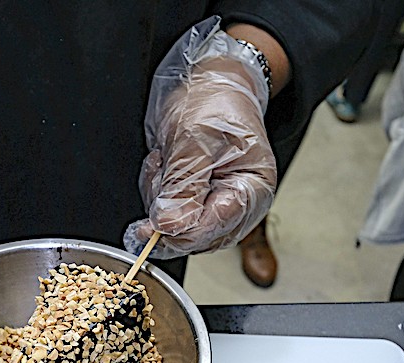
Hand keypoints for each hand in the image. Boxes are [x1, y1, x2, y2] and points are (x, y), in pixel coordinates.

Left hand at [124, 17, 276, 259]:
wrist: (208, 84)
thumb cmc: (213, 103)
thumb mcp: (193, 139)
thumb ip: (182, 186)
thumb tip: (170, 226)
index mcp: (252, 189)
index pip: (215, 227)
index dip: (180, 232)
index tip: (151, 226)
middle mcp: (238, 205)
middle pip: (196, 236)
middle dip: (167, 208)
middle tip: (161, 169)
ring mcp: (216, 206)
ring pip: (177, 228)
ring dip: (159, 197)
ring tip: (165, 160)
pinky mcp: (197, 204)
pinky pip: (168, 216)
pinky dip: (156, 194)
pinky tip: (164, 166)